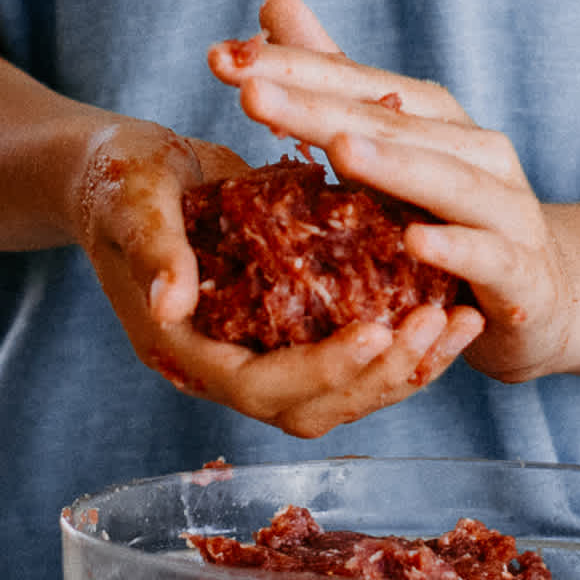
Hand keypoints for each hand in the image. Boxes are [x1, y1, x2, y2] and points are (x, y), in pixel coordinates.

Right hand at [67, 116, 477, 440]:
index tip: (376, 329)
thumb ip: (153, 251)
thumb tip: (170, 305)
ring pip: (341, 390)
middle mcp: (226, 365)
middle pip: (311, 406)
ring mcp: (260, 351)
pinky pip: (351, 352)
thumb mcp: (132, 202)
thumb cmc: (120, 180)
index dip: (319, 368)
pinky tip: (447, 304)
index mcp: (183, 351)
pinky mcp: (290, 326)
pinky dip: (400, 339)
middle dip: (378, 372)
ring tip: (459, 320)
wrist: (124, 173)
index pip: (259, 386)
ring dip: (402, 364)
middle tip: (437, 322)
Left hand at [212, 0, 579, 382]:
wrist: (542, 289)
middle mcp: (474, 151)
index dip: (290, 67)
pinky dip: (455, 249)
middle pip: (390, 123)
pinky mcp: (521, 272)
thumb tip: (274, 2)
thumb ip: (335, 79)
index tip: (220, 59)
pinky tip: (416, 243)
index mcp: (435, 118)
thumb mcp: (393, 147)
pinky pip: (488, 257)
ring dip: (393, 165)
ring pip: (445, 182)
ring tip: (338, 147)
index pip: (355, 83)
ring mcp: (504, 209)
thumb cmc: (449, 213)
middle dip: (318, 106)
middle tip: (249, 90)